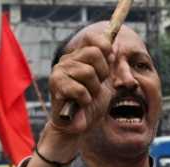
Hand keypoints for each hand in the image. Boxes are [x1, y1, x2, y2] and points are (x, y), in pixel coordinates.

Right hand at [34, 35, 113, 166]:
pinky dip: (86, 100)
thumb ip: (108, 66)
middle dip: (102, 73)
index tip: (110, 58)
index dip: (104, 45)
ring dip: (94, 90)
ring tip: (87, 97)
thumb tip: (113, 48)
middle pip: (94, 53)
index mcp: (79, 57)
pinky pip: (80, 89)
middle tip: (96, 86)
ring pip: (88, 72)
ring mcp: (60, 70)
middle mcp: (68, 60)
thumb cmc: (90, 105)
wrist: (78, 126)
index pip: (91, 38)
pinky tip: (80, 104)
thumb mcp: (105, 83)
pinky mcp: (56, 84)